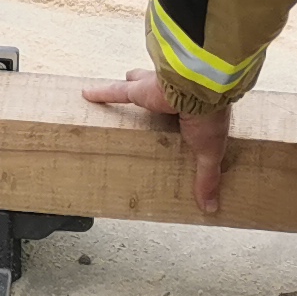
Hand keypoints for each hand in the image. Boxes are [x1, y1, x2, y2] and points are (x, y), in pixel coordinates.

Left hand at [81, 60, 231, 218]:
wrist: (200, 90)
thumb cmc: (209, 118)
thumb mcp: (207, 153)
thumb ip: (206, 177)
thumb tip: (210, 206)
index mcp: (192, 113)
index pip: (183, 117)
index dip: (179, 118)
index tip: (177, 122)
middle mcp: (172, 100)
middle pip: (158, 100)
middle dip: (152, 97)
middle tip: (146, 107)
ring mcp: (154, 93)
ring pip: (137, 89)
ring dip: (129, 88)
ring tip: (122, 92)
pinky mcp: (139, 90)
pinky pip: (116, 92)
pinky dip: (101, 93)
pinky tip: (86, 94)